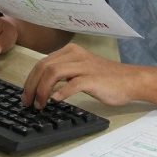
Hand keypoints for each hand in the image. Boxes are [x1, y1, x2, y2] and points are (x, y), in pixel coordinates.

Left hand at [21, 43, 136, 109]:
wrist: (130, 80)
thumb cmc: (105, 78)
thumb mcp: (80, 70)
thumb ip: (63, 73)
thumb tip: (41, 87)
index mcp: (71, 51)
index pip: (42, 63)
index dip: (29, 80)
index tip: (26, 95)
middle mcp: (76, 55)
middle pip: (44, 67)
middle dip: (32, 86)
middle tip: (28, 103)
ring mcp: (85, 66)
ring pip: (53, 73)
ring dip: (42, 90)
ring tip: (40, 105)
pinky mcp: (93, 78)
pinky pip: (72, 83)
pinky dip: (61, 92)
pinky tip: (55, 100)